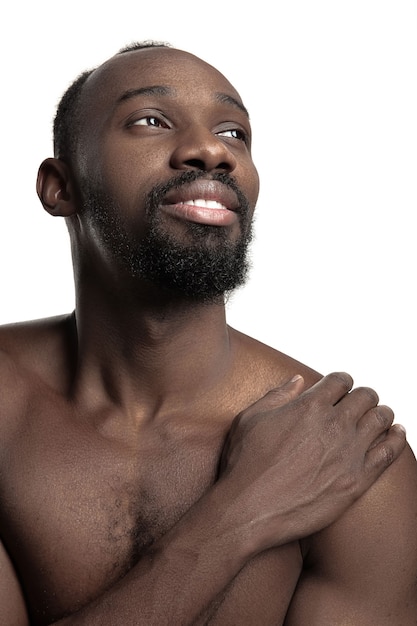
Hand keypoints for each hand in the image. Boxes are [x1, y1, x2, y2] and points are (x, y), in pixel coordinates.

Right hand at [218, 372, 405, 553]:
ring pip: (381, 418)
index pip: (340, 380)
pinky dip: (397, 437)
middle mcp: (334, 424)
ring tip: (378, 416)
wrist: (249, 510)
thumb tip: (298, 380)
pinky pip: (389, 452)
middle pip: (366, 396)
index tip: (341, 389)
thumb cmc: (244, 464)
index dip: (342, 381)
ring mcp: (349, 452)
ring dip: (381, 413)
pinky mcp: (358, 480)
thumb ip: (278, 395)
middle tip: (359, 404)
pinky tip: (397, 432)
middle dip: (363, 396)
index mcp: (309, 406)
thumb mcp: (250, 418)